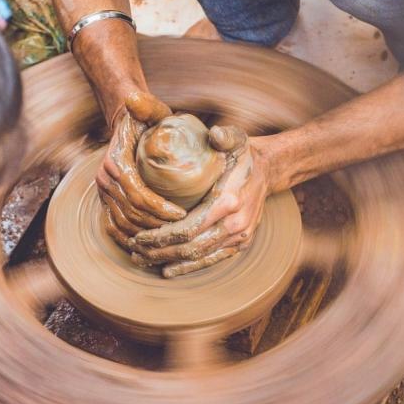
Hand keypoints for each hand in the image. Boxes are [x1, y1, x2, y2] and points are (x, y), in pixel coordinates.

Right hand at [96, 91, 187, 248]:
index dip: (159, 208)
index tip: (182, 214)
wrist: (125, 124)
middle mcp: (104, 179)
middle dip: (157, 226)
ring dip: (146, 234)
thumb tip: (134, 98)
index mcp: (115, 162)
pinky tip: (148, 246)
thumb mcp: (150, 109)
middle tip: (182, 230)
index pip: (138, 194)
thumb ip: (147, 105)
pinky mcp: (105, 200)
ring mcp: (103, 192)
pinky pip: (113, 226)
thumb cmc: (144, 118)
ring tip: (170, 238)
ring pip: (123, 224)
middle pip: (131, 213)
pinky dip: (128, 239)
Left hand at [127, 125, 272, 277]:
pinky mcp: (240, 244)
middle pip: (190, 247)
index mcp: (229, 201)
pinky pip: (212, 260)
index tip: (139, 236)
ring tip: (143, 259)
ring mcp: (239, 237)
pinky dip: (189, 267)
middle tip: (134, 250)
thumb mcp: (236, 139)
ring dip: (169, 261)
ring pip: (198, 257)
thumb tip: (214, 133)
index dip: (161, 236)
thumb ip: (224, 136)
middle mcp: (235, 224)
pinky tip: (168, 269)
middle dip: (159, 252)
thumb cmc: (244, 155)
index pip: (189, 228)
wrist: (268, 171)